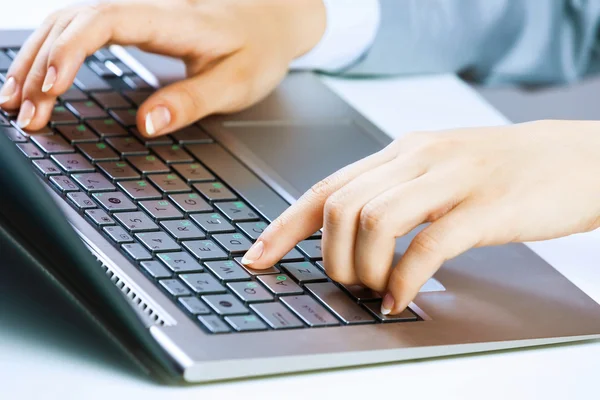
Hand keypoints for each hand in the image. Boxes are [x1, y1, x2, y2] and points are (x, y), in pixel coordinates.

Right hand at [0, 0, 324, 134]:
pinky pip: (83, 30)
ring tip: (15, 102)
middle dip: (40, 65)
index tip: (50, 89)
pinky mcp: (136, 23)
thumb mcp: (237, 82)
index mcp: (173, 19)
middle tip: (25, 115)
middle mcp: (148, 8)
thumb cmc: (259, 49)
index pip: (105, 20)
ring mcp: (139, 12)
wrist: (273, 20)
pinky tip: (41, 79)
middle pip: (73, 20)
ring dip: (38, 59)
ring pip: (70, 22)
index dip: (70, 51)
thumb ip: (192, 101)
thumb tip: (145, 125)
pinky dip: (55, 53)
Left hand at [241, 120, 599, 313]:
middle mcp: (417, 158)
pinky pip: (428, 244)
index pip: (326, 188)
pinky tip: (402, 297)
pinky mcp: (486, 207)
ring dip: (364, 268)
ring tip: (377, 289)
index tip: (257, 257)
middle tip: (348, 283)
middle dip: (330, 257)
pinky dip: (406, 277)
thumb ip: (392, 195)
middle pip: (341, 207)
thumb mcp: (435, 172)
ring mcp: (452, 179)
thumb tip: (345, 236)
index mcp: (400, 152)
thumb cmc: (499, 172)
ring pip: (374, 221)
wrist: (574, 159)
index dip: (284, 226)